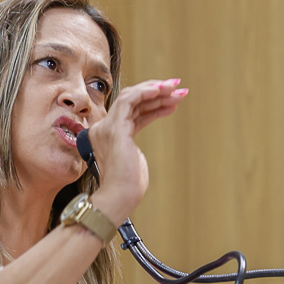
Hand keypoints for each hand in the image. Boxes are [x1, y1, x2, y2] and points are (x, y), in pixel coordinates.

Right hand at [86, 78, 187, 222]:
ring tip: (176, 88)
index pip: (133, 112)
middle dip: (157, 92)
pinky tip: (161, 90)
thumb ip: (136, 142)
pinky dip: (145, 92)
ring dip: (155, 90)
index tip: (174, 99)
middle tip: (178, 86)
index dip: (154, 104)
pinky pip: (128, 100)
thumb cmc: (130, 185)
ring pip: (131, 96)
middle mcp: (105, 128)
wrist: (120, 196)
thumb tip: (147, 131)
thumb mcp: (136, 156)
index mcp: (109, 136)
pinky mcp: (115, 128)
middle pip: (133, 101)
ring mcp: (107, 127)